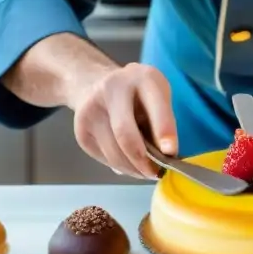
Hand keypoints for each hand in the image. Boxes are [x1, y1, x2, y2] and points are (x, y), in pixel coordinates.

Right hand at [72, 63, 176, 179]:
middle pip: (125, 134)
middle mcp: (112, 90)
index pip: (154, 106)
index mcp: (141, 78)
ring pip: (113, 152)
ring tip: (145, 172)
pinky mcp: (81, 131)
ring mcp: (91, 110)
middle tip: (156, 174)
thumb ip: (164, 121)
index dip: (164, 130)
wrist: (95, 83)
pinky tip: (128, 162)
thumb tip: (166, 156)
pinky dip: (120, 166)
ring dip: (132, 169)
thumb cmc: (137, 93)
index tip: (171, 153)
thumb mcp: (158, 95)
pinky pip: (104, 158)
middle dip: (143, 161)